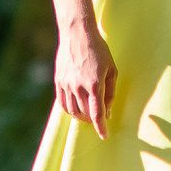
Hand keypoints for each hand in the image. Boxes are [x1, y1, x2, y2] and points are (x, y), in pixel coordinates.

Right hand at [54, 23, 117, 138]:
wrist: (77, 34)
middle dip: (93, 120)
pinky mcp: (58, 81)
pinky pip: (62, 103)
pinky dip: (69, 109)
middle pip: (84, 114)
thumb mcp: (112, 70)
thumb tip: (107, 112)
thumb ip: (110, 93)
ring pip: (72, 111)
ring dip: (81, 116)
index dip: (101, 127)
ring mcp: (66, 84)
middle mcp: (79, 87)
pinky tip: (75, 108)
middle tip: (98, 118)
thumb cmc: (99, 50)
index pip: (97, 114)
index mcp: (95, 84)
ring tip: (87, 114)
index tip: (104, 136)